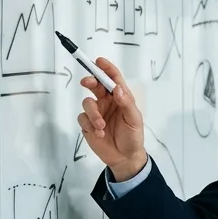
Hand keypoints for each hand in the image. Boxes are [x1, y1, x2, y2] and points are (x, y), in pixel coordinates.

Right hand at [76, 57, 147, 179]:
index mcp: (121, 97)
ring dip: (93, 113)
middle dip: (90, 81)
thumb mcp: (135, 120)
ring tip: (101, 126)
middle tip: (88, 83)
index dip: (106, 68)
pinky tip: (100, 134)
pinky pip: (82, 118)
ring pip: (87, 102)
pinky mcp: (87, 124)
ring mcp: (96, 112)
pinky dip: (90, 124)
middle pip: (95, 85)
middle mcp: (107, 102)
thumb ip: (126, 103)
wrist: (125, 157)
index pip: (113, 79)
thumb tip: (117, 89)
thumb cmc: (133, 136)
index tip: (99, 61)